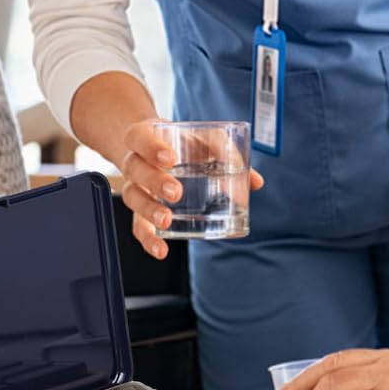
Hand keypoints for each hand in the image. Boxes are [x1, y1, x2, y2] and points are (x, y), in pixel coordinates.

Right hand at [119, 119, 263, 258]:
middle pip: (136, 170)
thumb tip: (255, 182)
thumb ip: (227, 154)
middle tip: (176, 192)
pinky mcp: (140, 210)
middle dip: (155, 181)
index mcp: (145, 138)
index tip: (170, 158)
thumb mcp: (201, 138)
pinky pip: (138, 225)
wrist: (153, 148)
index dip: (151, 147)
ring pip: (133, 198)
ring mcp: (135, 187)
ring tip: (166, 221)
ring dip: (149, 210)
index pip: (139, 138)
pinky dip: (148, 240)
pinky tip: (161, 251)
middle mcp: (135, 162)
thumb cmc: (181, 143)